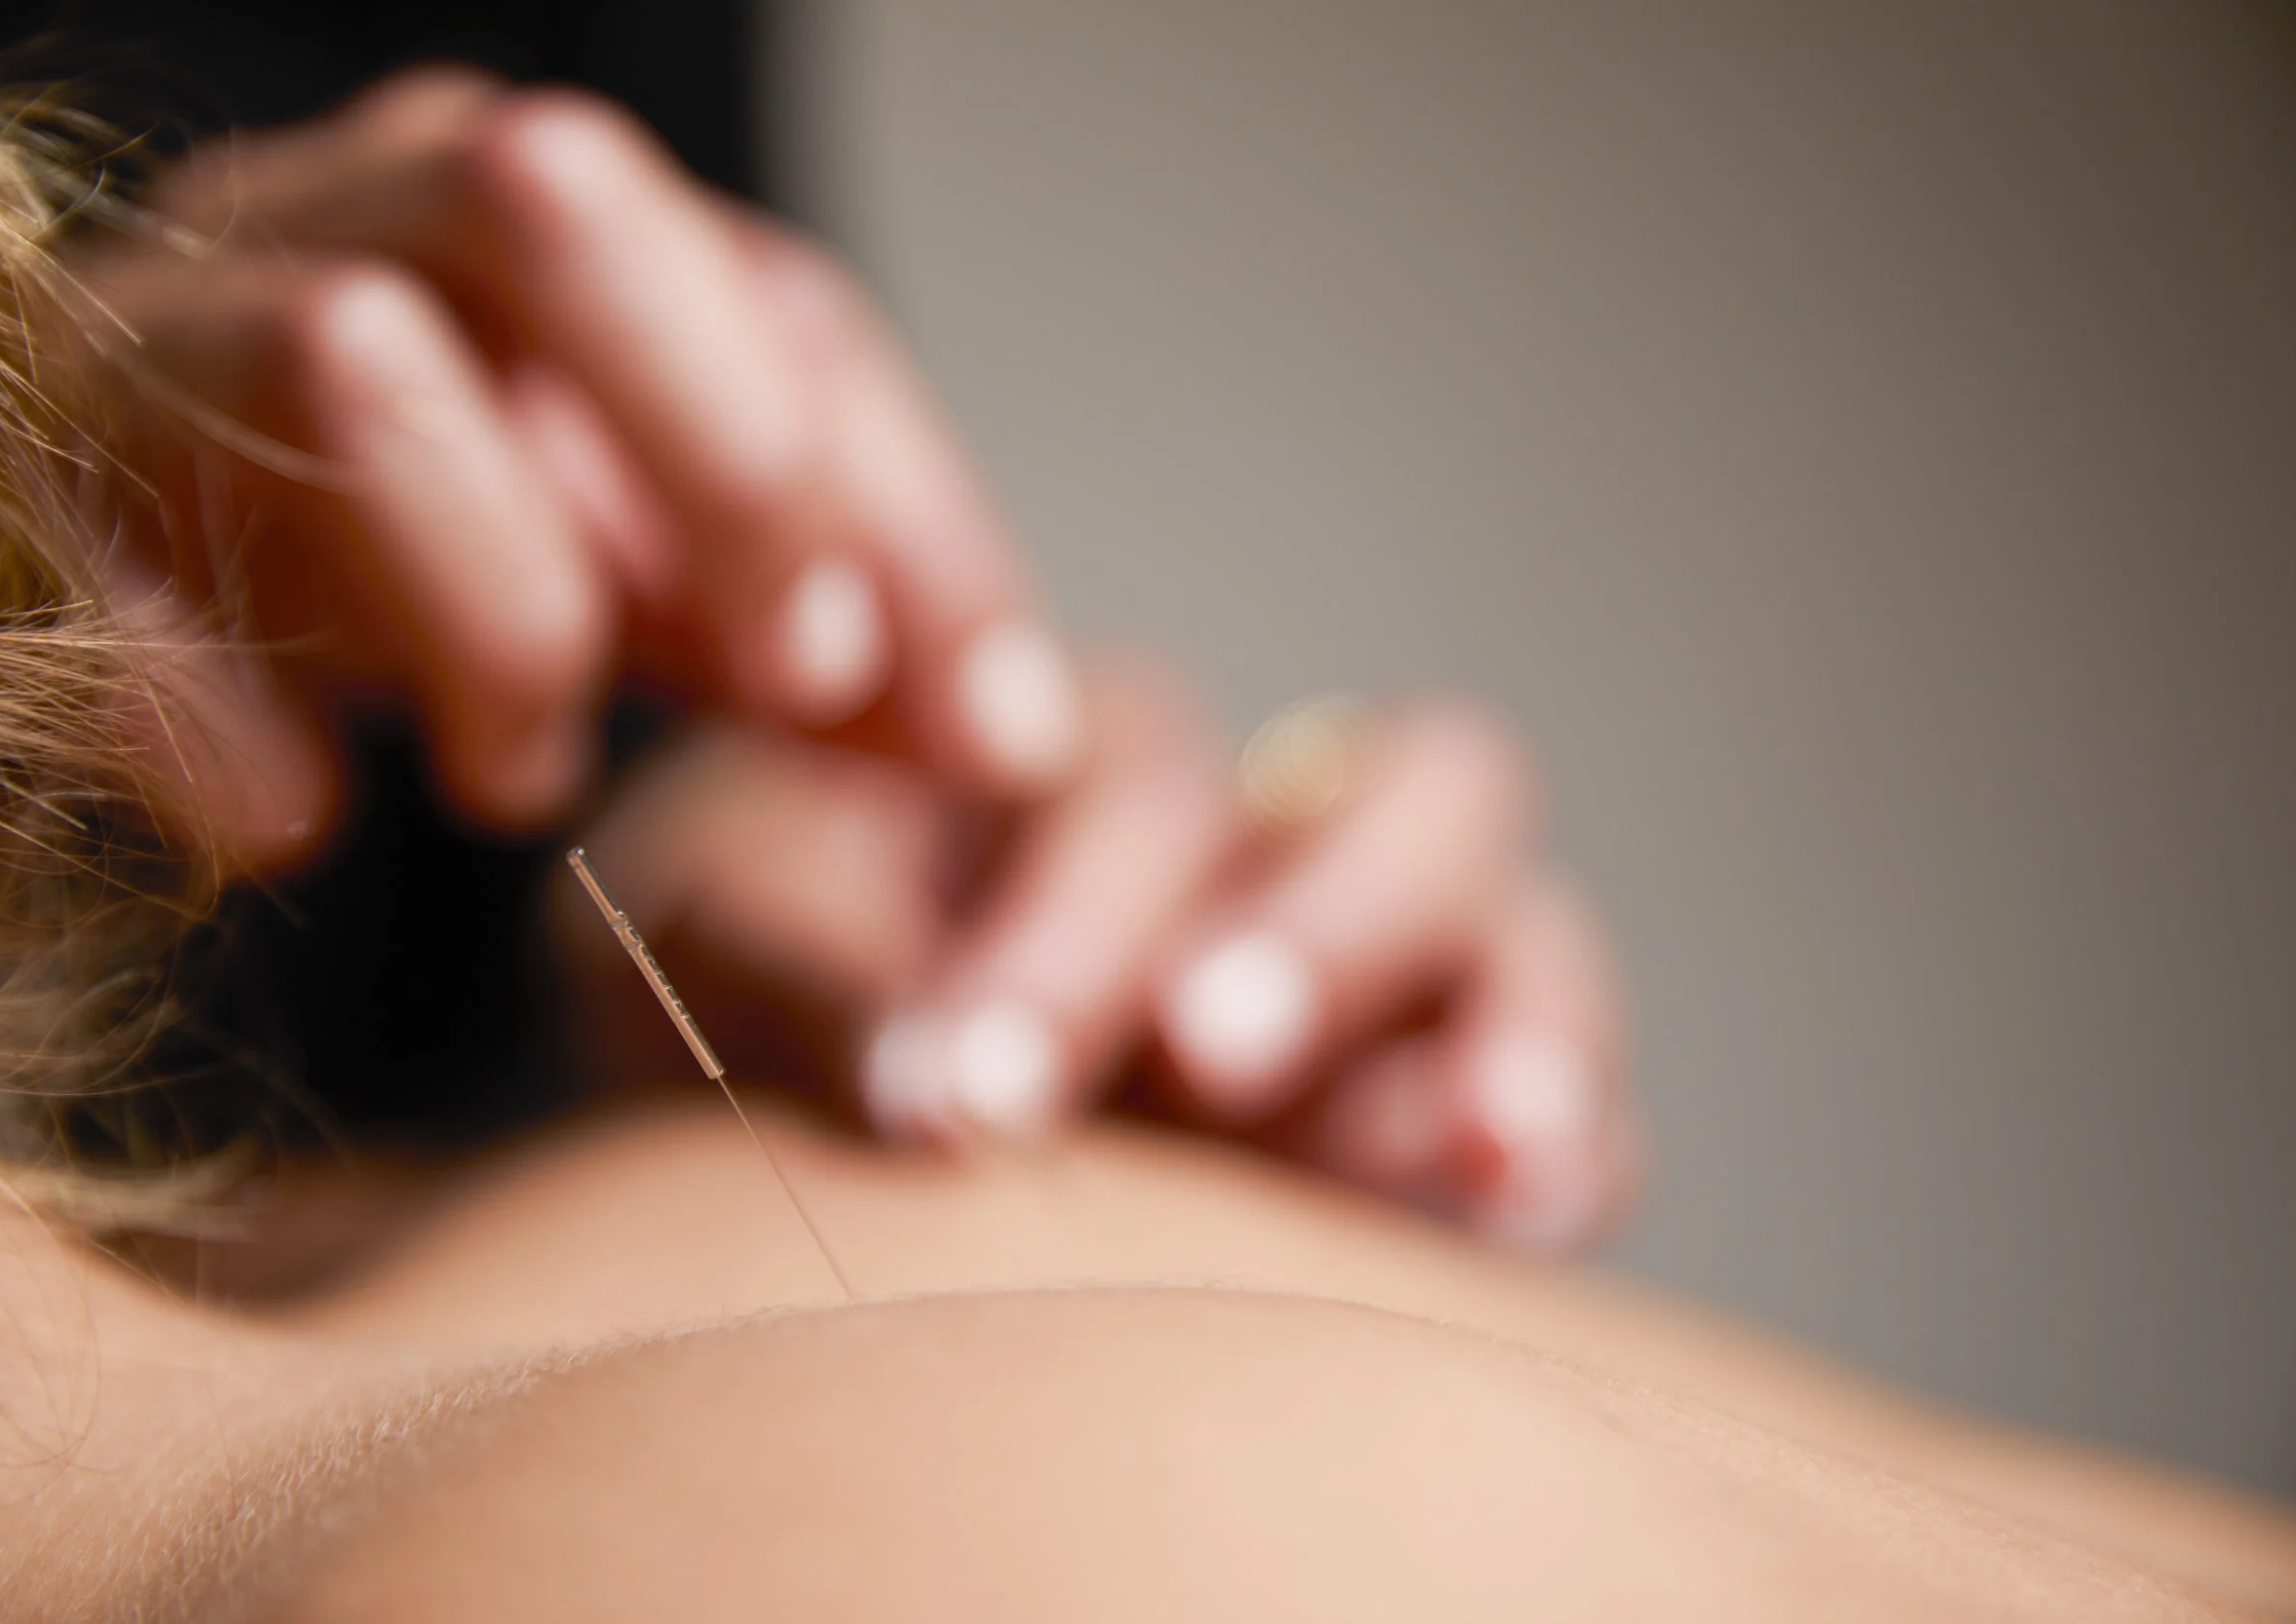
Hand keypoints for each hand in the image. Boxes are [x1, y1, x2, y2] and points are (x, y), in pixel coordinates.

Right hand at [72, 69, 1081, 859]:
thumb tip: (1012, 743)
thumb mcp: (640, 584)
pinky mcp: (17, 484)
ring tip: (521, 773)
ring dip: (498, 615)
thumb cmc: (406, 564)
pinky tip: (295, 815)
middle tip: (799, 684)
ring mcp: (156, 322)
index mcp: (520, 217)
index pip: (775, 301)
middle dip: (728, 462)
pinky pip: (123, 587)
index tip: (994, 735)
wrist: (86, 579)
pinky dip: (234, 732)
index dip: (912, 516)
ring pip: (357, 357)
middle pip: (555, 200)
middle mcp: (334, 209)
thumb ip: (808, 633)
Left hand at [559, 655, 1639, 1252]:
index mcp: (1100, 755)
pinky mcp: (1437, 1114)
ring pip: (1528, 932)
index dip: (1070, 930)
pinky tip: (1523, 1218)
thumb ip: (809, 959)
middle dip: (1329, 925)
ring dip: (1522, 1029)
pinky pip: (1564, 1106)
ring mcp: (1384, 975)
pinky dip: (1570, 1148)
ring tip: (1483, 1148)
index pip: (1150, 788)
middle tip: (1210, 1058)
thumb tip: (928, 1071)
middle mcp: (1275, 838)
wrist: (784, 1066)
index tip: (959, 1092)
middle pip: (1425, 792)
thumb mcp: (725, 927)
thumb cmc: (760, 962)